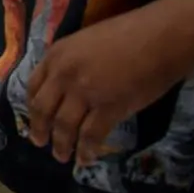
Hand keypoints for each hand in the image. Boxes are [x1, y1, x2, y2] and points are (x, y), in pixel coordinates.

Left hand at [27, 6, 191, 166]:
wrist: (161, 36)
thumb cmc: (129, 33)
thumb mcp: (85, 41)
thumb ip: (71, 62)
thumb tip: (66, 85)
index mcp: (56, 55)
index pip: (33, 86)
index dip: (32, 106)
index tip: (35, 118)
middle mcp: (64, 74)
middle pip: (43, 109)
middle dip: (39, 129)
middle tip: (39, 143)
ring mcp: (85, 92)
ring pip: (64, 126)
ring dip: (61, 145)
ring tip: (62, 156)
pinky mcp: (109, 107)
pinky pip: (91, 135)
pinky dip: (86, 150)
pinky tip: (86, 159)